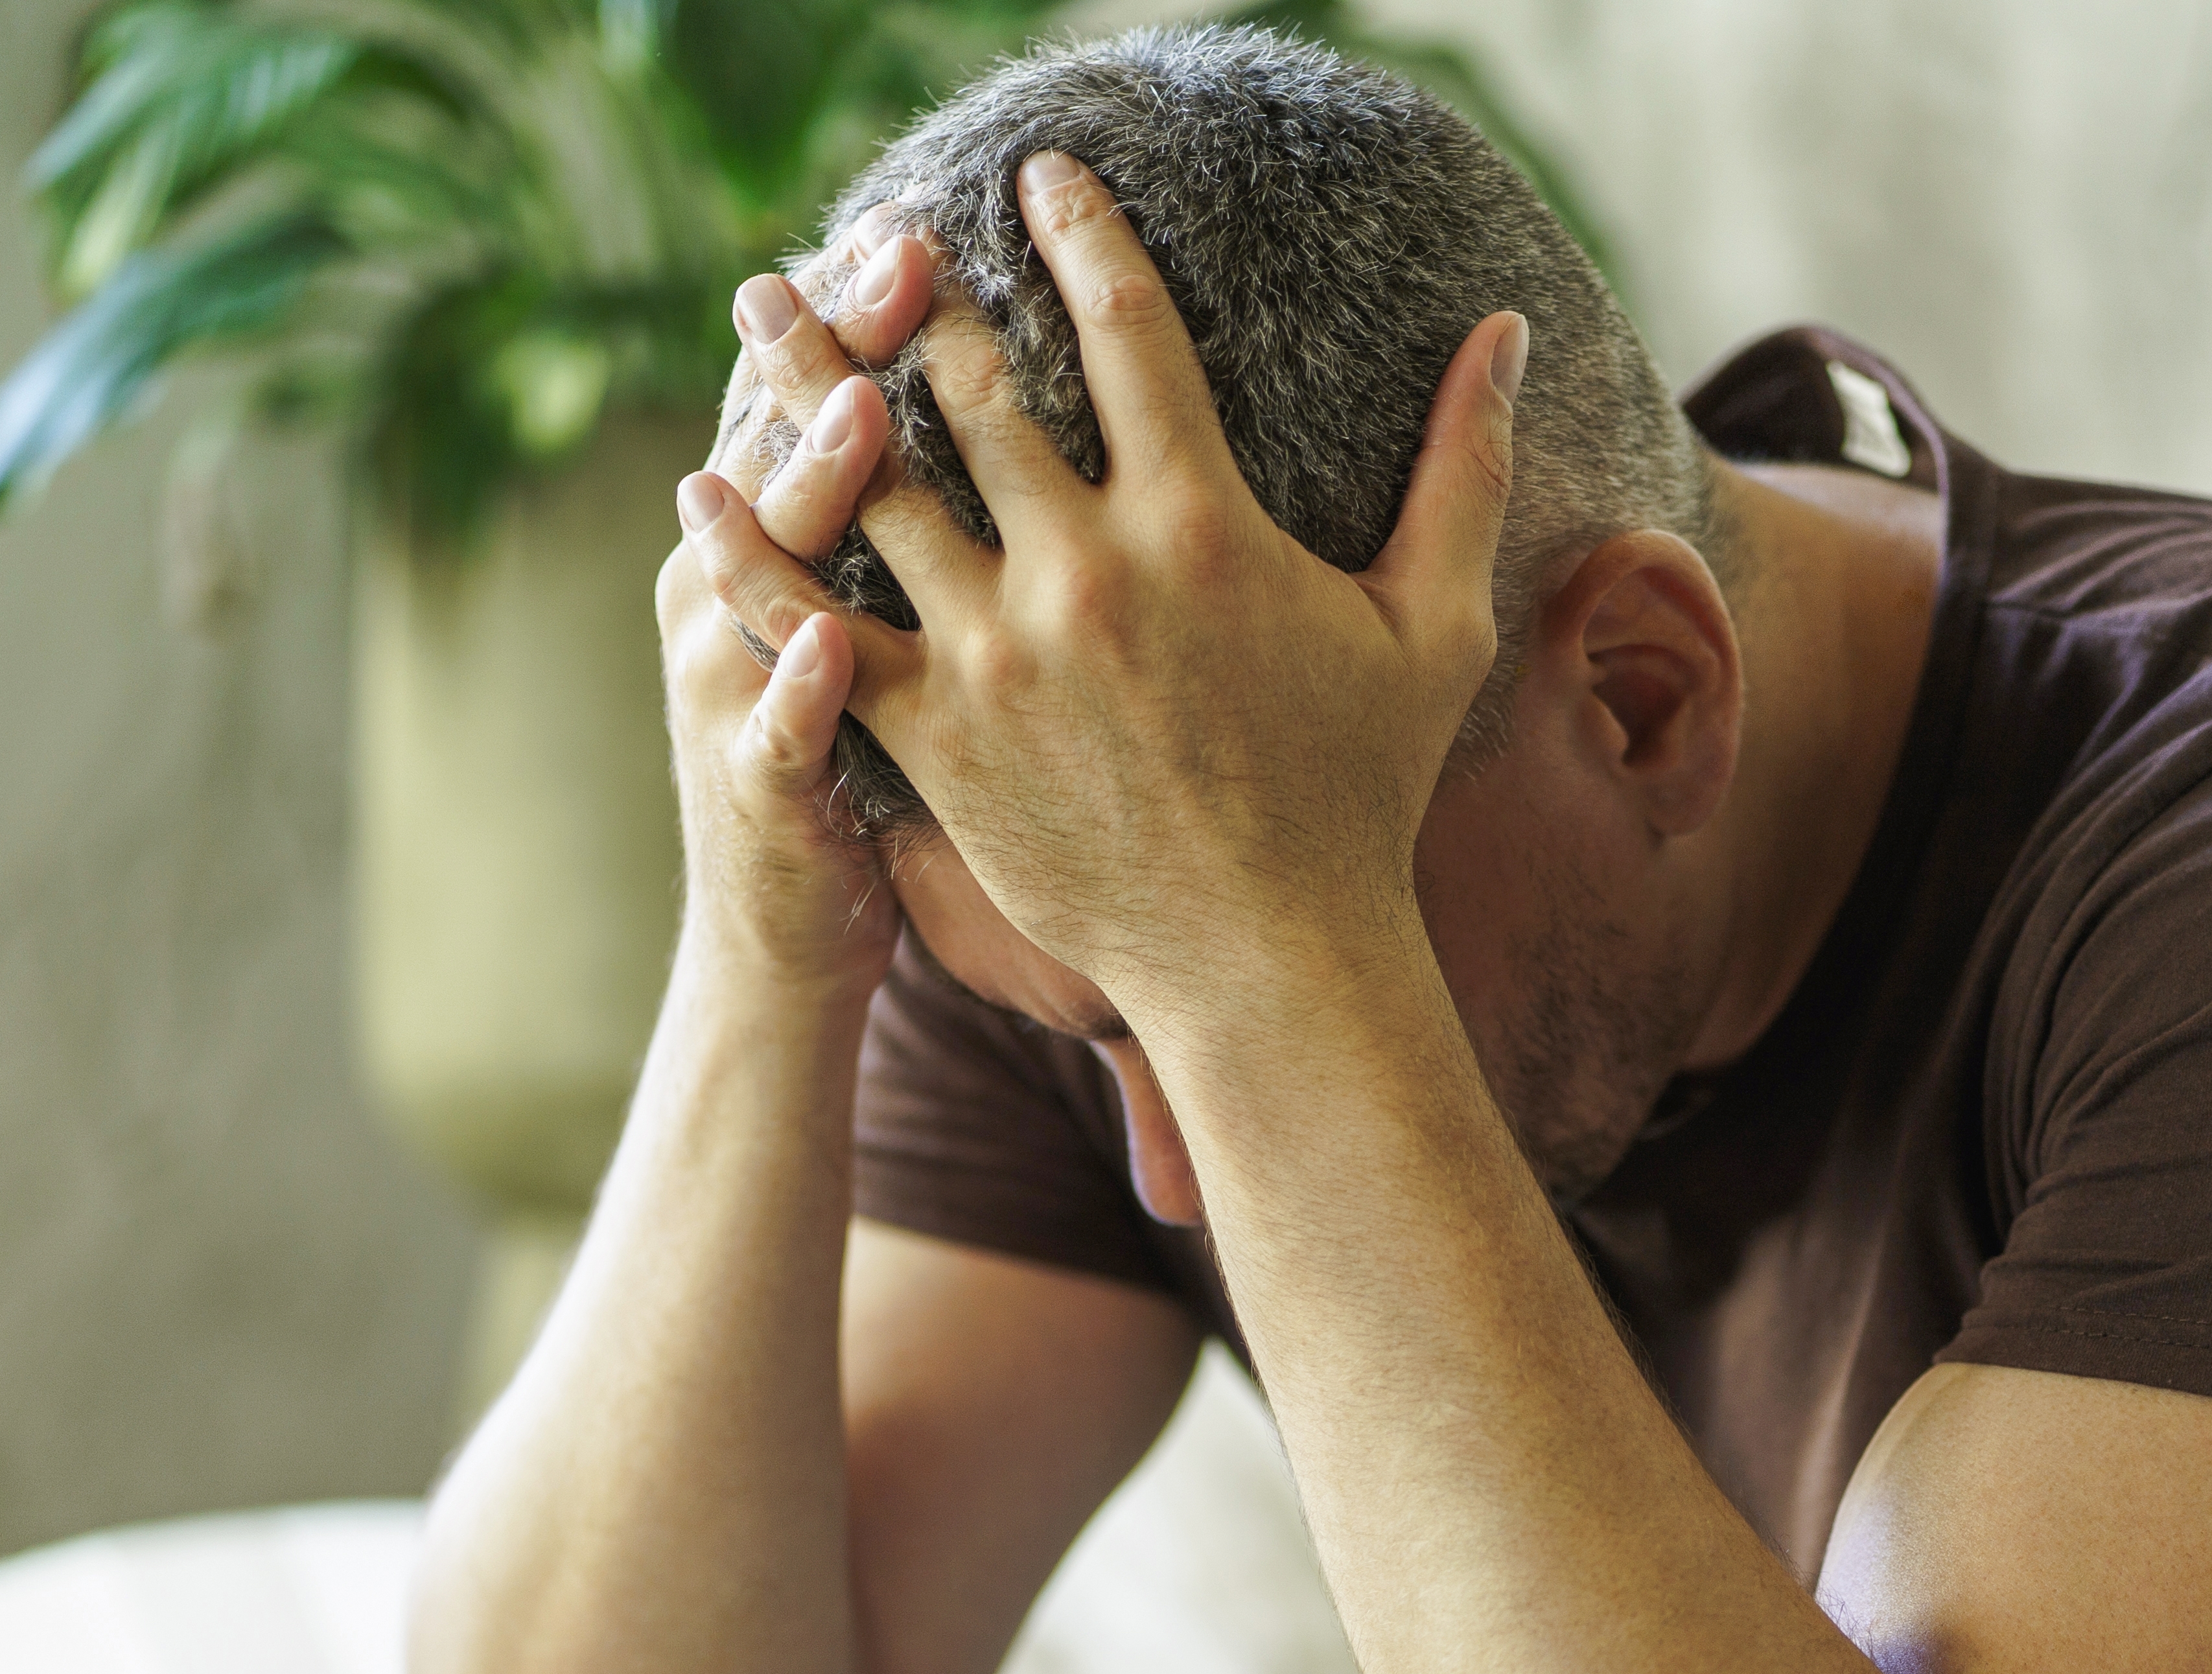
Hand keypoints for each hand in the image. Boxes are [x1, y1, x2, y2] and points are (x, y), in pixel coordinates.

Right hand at [652, 225, 932, 998]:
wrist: (784, 934)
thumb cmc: (857, 760)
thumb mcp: (878, 619)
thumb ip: (909, 514)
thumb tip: (970, 392)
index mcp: (767, 541)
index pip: (805, 395)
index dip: (850, 308)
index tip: (916, 224)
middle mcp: (731, 592)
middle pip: (781, 443)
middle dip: (835, 345)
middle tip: (903, 258)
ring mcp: (733, 686)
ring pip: (766, 568)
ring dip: (808, 487)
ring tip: (862, 412)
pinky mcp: (757, 787)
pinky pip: (778, 727)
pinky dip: (797, 683)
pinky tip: (829, 639)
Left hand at [819, 152, 1527, 1019]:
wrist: (1272, 959)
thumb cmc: (1360, 794)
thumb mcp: (1435, 624)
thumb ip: (1465, 466)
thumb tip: (1509, 330)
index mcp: (1202, 522)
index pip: (1130, 326)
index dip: (1079, 233)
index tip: (1039, 177)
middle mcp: (1090, 568)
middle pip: (972, 385)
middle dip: (904, 290)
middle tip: (855, 236)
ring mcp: (1001, 651)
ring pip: (874, 481)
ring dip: (804, 385)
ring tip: (758, 313)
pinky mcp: (938, 733)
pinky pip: (817, 627)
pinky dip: (750, 554)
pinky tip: (702, 488)